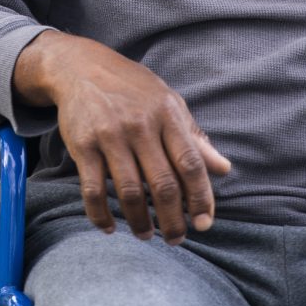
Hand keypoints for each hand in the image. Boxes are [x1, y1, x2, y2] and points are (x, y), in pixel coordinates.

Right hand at [13, 32, 230, 244]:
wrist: (81, 67)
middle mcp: (140, 125)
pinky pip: (93, 190)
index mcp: (167, 115)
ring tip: (146, 235)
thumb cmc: (132, 88)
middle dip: (173, 220)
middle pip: (163, 184)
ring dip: (140, 222)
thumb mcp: (168, 102)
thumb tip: (224, 168)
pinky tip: (110, 227)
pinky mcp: (83, 145)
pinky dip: (101, 215)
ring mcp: (110, 136)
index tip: (204, 223)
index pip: (191, 164)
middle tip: (176, 239)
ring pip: (129, 192)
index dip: (201, 198)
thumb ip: (194, 137)